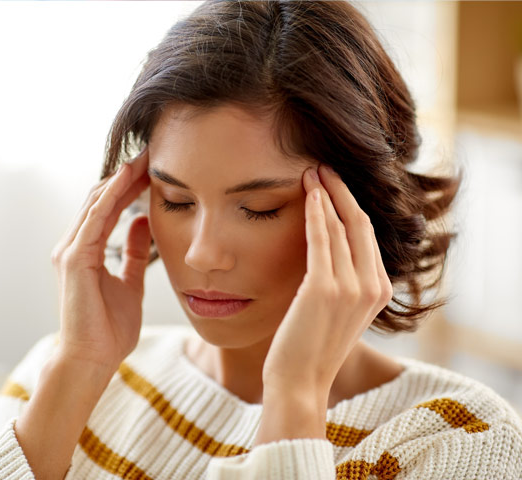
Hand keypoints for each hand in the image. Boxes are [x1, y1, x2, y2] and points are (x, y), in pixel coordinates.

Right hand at [50, 147, 151, 372]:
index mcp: (86, 250)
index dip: (128, 186)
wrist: (93, 360)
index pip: (107, 207)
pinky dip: (111, 196)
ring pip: (95, 202)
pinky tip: (128, 178)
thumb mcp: (130, 282)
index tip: (152, 169)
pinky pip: (95, 219)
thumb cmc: (109, 328)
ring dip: (120, 178)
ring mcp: (70, 250)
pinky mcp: (73, 259)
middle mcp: (74, 245)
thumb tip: (144, 223)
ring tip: (144, 158)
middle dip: (126, 175)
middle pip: (100, 198)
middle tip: (151, 154)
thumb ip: (136, 253)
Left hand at [256, 164, 392, 441]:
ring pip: (341, 226)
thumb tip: (327, 245)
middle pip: (359, 223)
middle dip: (340, 191)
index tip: (333, 184)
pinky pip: (322, 239)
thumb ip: (342, 278)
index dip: (350, 204)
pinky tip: (308, 193)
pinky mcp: (325, 289)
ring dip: (325, 194)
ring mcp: (351, 287)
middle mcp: (372, 286)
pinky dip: (315, 212)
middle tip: (322, 167)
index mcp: (379, 290)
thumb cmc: (311, 344)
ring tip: (311, 171)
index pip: (366, 235)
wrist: (299, 380)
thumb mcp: (337, 310)